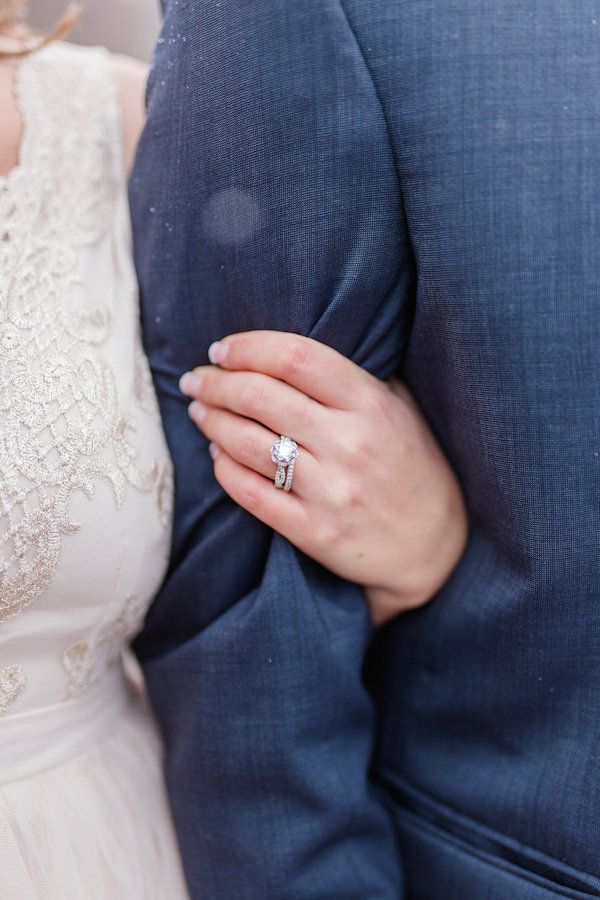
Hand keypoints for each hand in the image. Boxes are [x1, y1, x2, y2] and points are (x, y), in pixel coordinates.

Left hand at [180, 331, 467, 625]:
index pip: (296, 357)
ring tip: (199, 411)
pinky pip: (251, 494)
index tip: (222, 349)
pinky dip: (224, 469)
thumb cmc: (413, 467)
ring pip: (248, 443)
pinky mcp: (315, 532)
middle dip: (216, 382)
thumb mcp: (400, 410)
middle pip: (261, 396)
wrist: (437, 548)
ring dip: (212, 421)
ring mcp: (332, 491)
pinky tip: (217, 453)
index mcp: (371, 404)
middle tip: (196, 379)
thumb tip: (283, 350)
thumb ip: (353, 378)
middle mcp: (350, 444)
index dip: (248, 347)